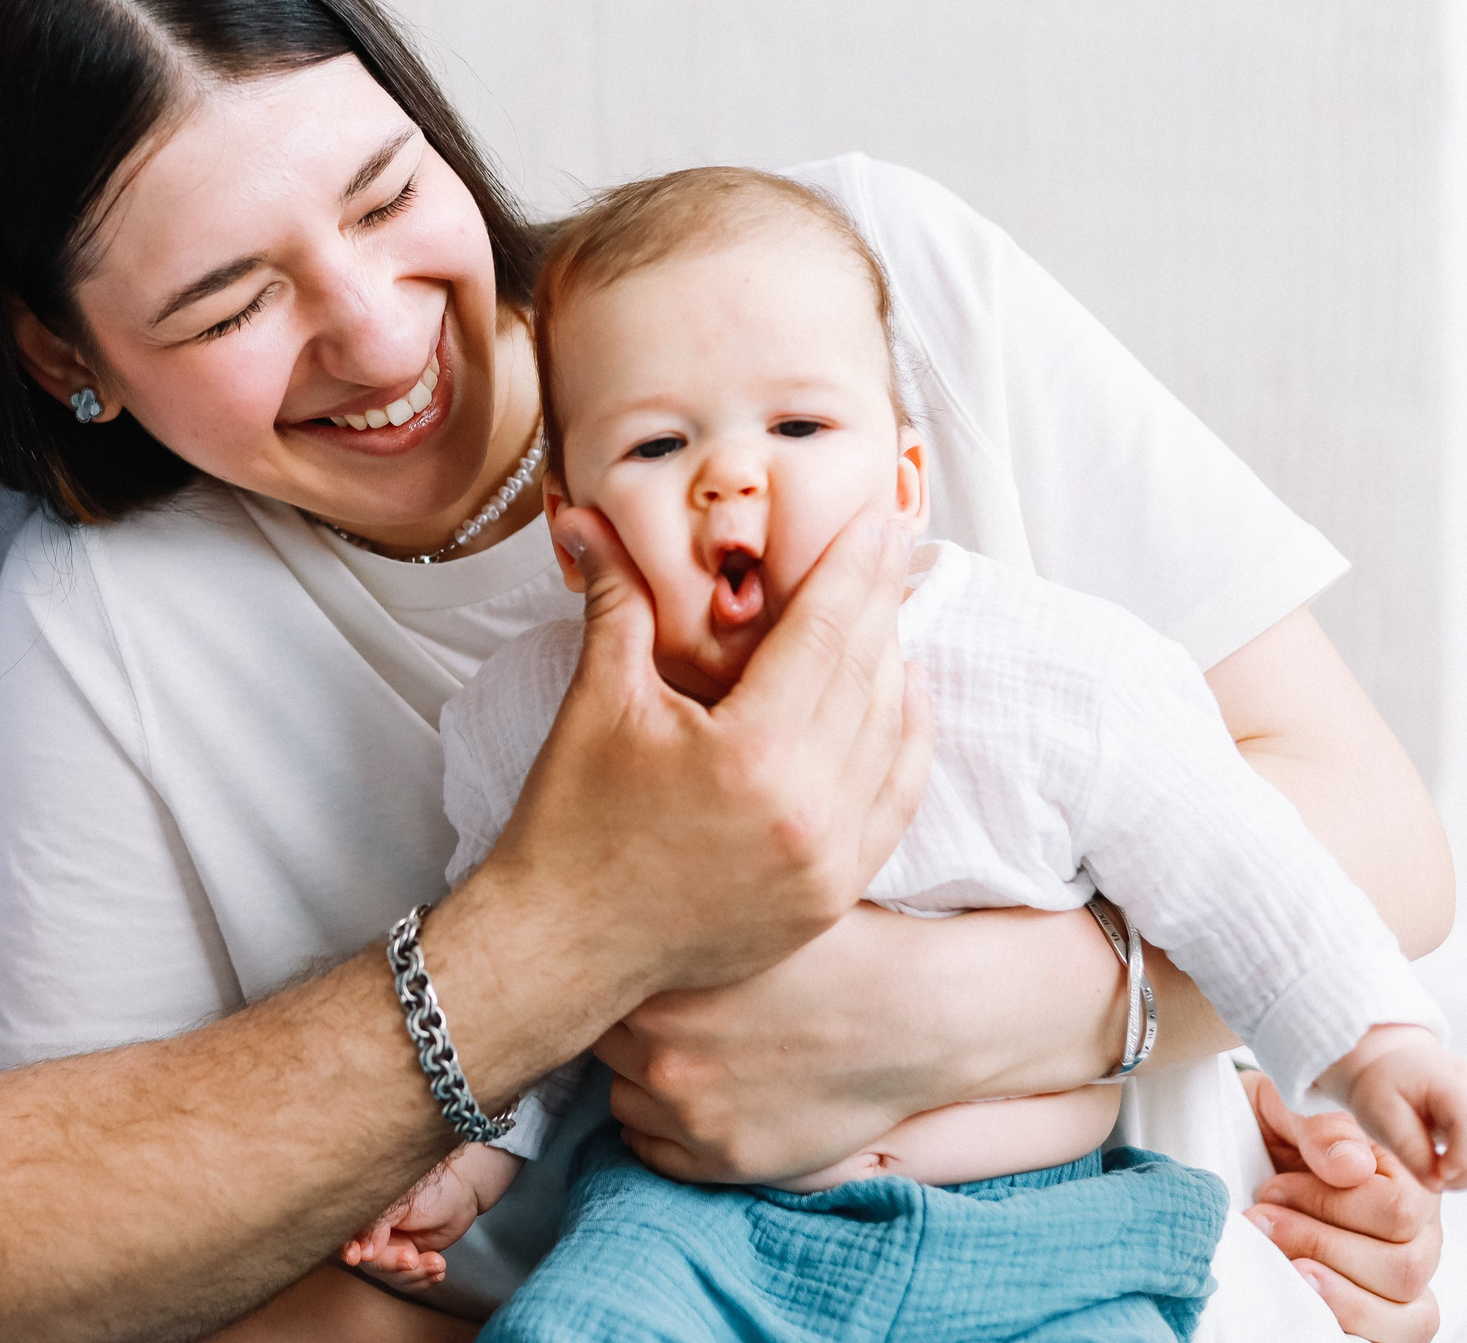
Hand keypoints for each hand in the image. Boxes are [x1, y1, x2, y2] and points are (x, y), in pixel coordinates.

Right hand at [341, 1146, 521, 1292]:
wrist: (461, 1194)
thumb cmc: (430, 1189)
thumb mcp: (400, 1203)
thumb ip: (376, 1225)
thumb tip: (361, 1253)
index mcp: (365, 1213)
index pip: (348, 1236)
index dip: (348, 1248)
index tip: (354, 1256)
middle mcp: (373, 1232)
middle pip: (370, 1262)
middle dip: (393, 1264)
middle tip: (413, 1259)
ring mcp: (390, 1248)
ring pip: (390, 1276)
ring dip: (415, 1274)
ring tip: (438, 1263)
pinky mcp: (407, 1260)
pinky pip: (407, 1281)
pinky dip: (423, 1280)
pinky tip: (438, 1270)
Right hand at [478, 502, 930, 1008]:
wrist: (563, 946)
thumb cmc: (571, 824)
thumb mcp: (598, 701)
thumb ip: (615, 600)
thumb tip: (588, 519)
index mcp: (752, 753)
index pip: (825, 634)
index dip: (853, 570)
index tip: (876, 520)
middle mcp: (808, 810)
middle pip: (867, 679)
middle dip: (880, 606)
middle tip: (888, 549)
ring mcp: (829, 862)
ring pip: (891, 739)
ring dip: (894, 669)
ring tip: (887, 615)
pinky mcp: (832, 897)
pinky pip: (893, 805)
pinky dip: (903, 745)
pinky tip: (898, 702)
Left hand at [596, 903, 1123, 1183]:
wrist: (917, 1014)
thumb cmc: (840, 945)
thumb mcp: (754, 905)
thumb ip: (681, 902)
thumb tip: (616, 875)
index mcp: (662, 977)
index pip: (592, 976)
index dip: (616, 968)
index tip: (636, 963)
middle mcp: (662, 1049)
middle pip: (601, 1039)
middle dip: (626, 1021)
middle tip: (667, 1007)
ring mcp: (690, 1110)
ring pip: (621, 1096)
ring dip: (642, 1077)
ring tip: (692, 1050)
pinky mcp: (723, 1160)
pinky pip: (651, 1150)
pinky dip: (665, 1127)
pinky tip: (700, 1094)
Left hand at [1239, 1068, 1445, 1342]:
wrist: (1255, 1143)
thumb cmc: (1279, 1125)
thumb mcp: (1292, 1105)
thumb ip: (1324, 1127)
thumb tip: (1352, 1166)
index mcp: (1408, 1177)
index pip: (1398, 1210)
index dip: (1329, 1204)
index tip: (1273, 1188)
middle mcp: (1420, 1232)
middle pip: (1404, 1267)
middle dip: (1321, 1246)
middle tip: (1261, 1221)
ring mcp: (1405, 1276)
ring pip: (1407, 1316)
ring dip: (1334, 1294)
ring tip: (1281, 1265)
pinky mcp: (1384, 1309)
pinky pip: (1392, 1338)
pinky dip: (1347, 1324)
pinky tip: (1304, 1301)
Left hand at [1320, 1025, 1466, 1190]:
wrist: (1390, 1064)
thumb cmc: (1382, 1086)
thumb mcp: (1380, 1113)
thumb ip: (1408, 1148)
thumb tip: (1437, 1185)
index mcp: (1449, 1078)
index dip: (1463, 1155)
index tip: (1438, 1173)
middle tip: (1433, 1177)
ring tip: (1440, 1174)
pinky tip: (1452, 1169)